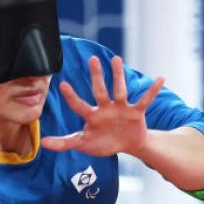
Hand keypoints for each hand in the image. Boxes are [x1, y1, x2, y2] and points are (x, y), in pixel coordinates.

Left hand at [41, 55, 164, 156]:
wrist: (127, 144)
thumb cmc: (103, 142)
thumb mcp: (84, 144)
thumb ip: (65, 143)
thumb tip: (43, 143)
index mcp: (92, 115)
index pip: (79, 105)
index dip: (72, 97)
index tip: (63, 85)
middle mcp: (106, 107)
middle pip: (100, 90)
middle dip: (97, 76)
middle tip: (93, 59)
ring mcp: (121, 108)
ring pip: (120, 90)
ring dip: (118, 76)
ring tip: (116, 59)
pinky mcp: (136, 112)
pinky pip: (145, 100)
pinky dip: (153, 90)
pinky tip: (160, 79)